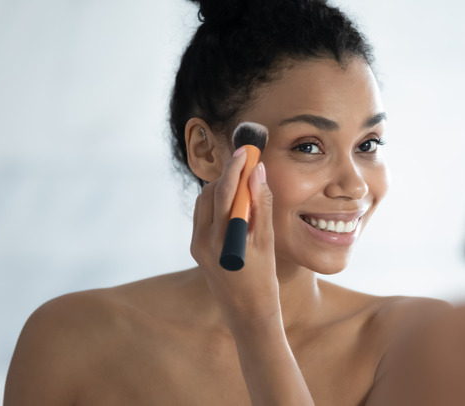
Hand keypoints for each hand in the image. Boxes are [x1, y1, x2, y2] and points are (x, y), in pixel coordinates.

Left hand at [190, 148, 278, 324]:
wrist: (247, 314)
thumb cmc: (264, 280)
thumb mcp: (267, 241)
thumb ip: (261, 204)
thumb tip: (258, 172)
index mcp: (221, 239)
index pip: (225, 191)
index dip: (236, 167)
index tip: (247, 150)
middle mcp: (203, 240)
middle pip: (211, 193)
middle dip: (229, 176)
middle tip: (249, 166)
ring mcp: (197, 245)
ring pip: (205, 202)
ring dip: (222, 189)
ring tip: (245, 187)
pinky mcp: (197, 248)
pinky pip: (204, 215)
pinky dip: (218, 204)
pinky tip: (236, 207)